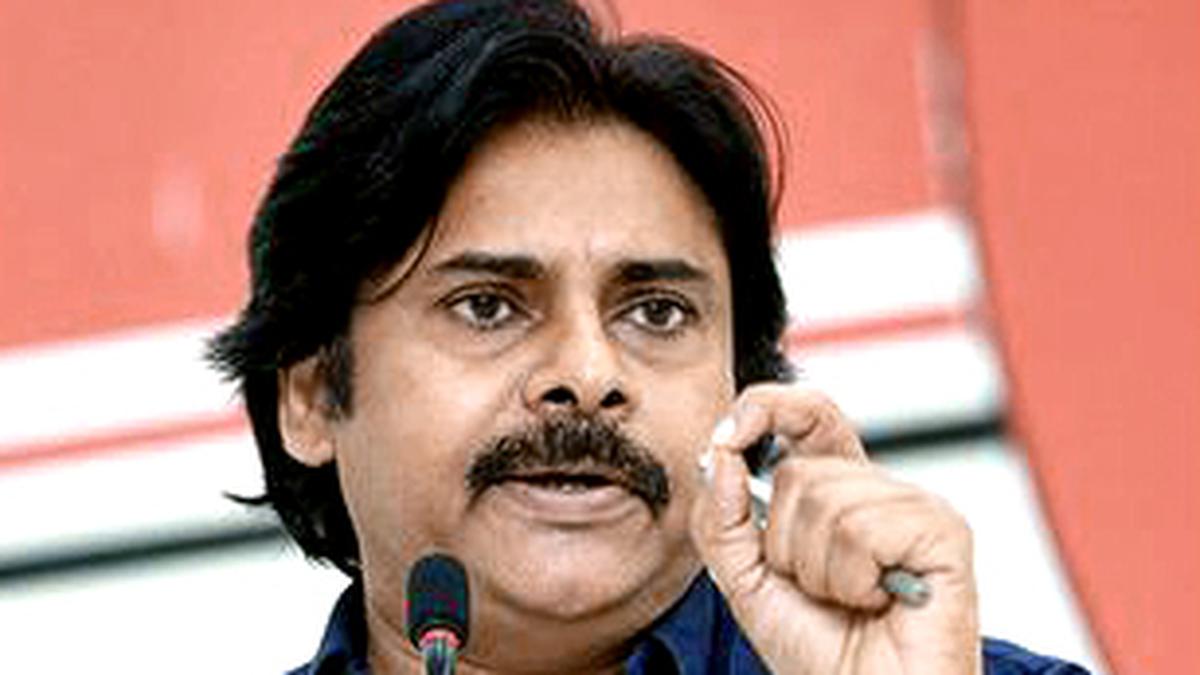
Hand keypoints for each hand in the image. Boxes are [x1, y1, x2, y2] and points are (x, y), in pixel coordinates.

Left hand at [690, 383, 979, 673]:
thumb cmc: (818, 650)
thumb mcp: (745, 579)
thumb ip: (721, 517)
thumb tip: (720, 452)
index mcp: (837, 490)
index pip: (805, 414)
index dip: (765, 408)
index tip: (727, 438)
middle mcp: (877, 491)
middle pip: (799, 471)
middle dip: (786, 544)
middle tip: (820, 588)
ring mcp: (914, 507)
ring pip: (827, 501)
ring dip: (820, 570)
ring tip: (853, 599)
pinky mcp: (944, 531)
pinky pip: (864, 530)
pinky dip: (855, 580)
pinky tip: (881, 600)